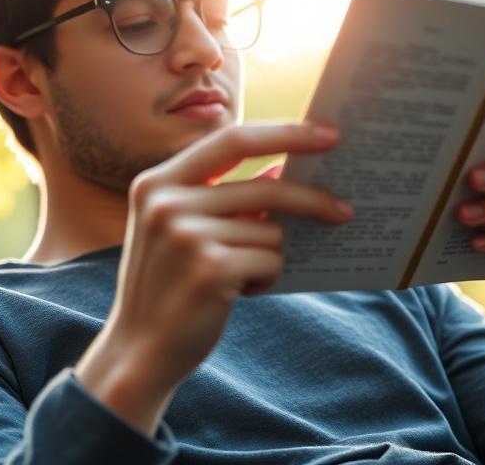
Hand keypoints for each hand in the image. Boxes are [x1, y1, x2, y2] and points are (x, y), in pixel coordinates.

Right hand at [75, 123, 350, 433]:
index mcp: (156, 182)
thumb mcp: (184, 229)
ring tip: (242, 275)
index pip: (232, 139)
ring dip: (271, 255)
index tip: (329, 134)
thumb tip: (284, 172)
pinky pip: (269, 261)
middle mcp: (166, 202)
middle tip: (345, 210)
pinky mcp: (209, 270)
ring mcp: (186, 236)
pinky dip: (267, 277)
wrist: (138, 352)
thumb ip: (225, 198)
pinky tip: (239, 292)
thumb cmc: (171, 285)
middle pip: (264, 187)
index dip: (284, 133)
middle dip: (312, 199)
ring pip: (270, 231)